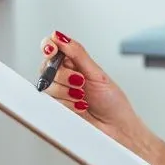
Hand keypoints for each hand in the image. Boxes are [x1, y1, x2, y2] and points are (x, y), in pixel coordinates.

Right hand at [37, 31, 145, 148]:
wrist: (116, 127)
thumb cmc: (113, 102)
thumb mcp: (97, 74)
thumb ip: (78, 54)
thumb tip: (61, 36)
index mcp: (75, 64)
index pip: (53, 48)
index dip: (49, 46)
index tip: (52, 48)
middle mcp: (64, 77)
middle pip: (47, 66)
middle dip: (64, 74)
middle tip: (80, 81)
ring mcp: (59, 93)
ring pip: (47, 84)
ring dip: (66, 90)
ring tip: (83, 97)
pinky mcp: (56, 107)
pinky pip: (50, 100)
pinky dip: (66, 102)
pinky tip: (79, 106)